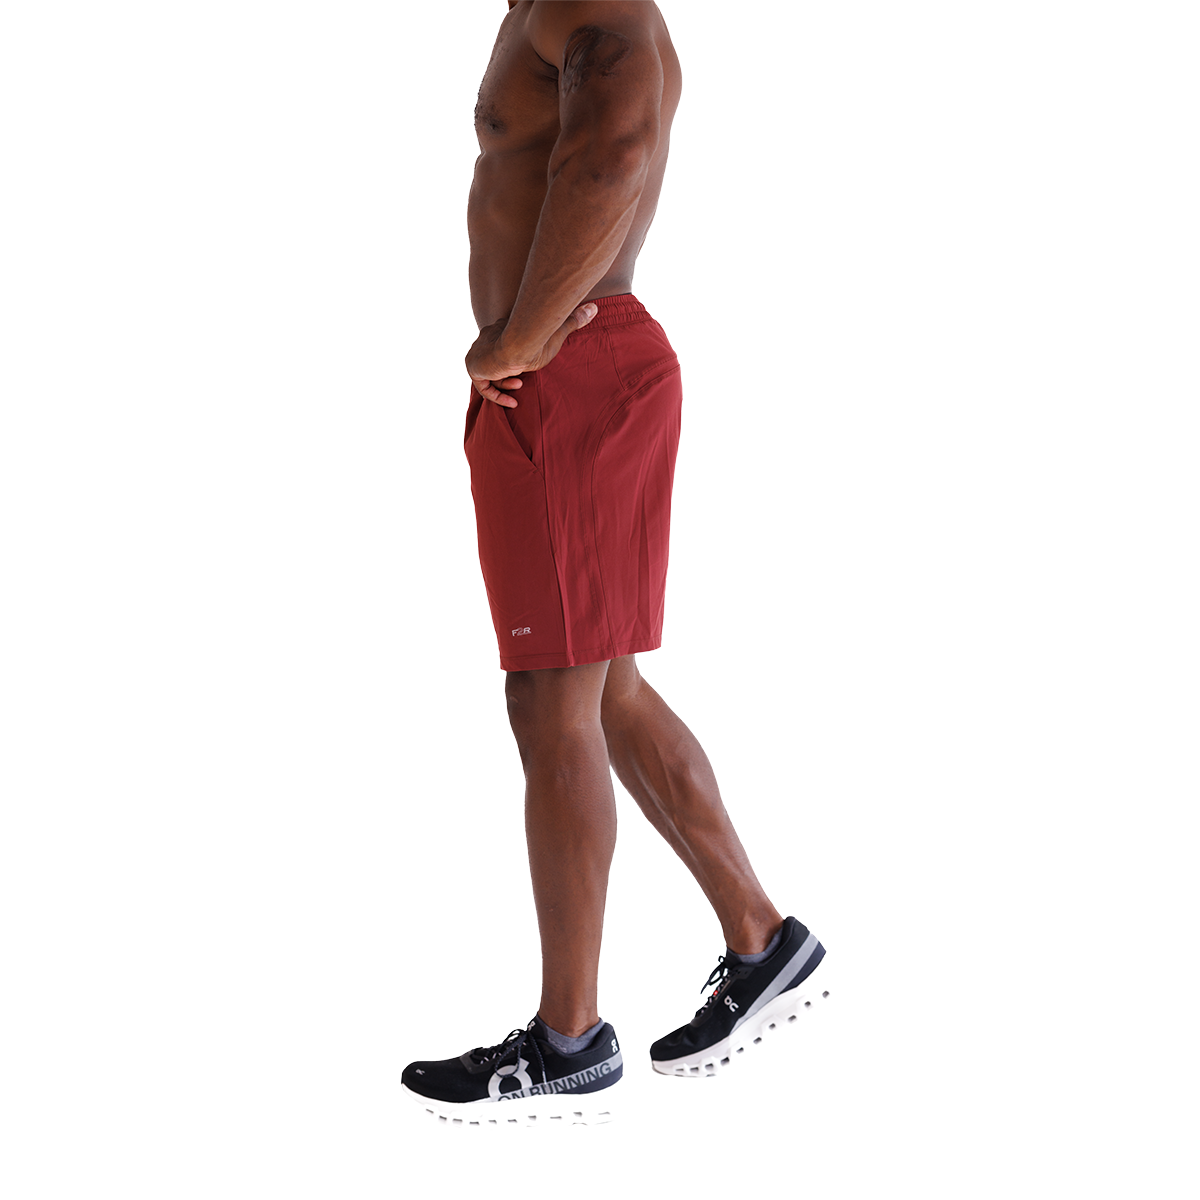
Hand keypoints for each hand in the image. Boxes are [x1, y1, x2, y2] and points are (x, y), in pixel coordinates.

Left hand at [465, 302, 598, 406]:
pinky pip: (482, 387)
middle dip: (508, 372)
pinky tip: (513, 402)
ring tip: (520, 384)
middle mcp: (484, 339)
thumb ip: (572, 322)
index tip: (525, 371)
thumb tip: (594, 308)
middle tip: (523, 379)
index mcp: (499, 329)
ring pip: (488, 374)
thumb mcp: (556, 334)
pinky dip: (497, 397)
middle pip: (492, 360)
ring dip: (505, 384)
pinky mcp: (473, 368)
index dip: (514, 360)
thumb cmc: (536, 338)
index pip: (500, 345)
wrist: (517, 345)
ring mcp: (477, 354)